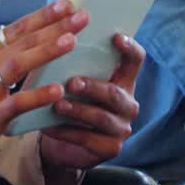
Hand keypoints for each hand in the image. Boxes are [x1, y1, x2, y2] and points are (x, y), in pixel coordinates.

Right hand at [0, 0, 88, 171]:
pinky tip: (58, 90)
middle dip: (53, 27)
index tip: (67, 4)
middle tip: (81, 16)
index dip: (42, 15)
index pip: (17, 27)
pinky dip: (37, 96)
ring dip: (45, 52)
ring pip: (19, 65)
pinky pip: (17, 103)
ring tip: (71, 41)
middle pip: (23, 42)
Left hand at [40, 33, 144, 173]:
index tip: (114, 37)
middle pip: (115, 93)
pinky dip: (66, 132)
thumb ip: (76, 66)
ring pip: (101, 117)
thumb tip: (58, 39)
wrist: (65, 143)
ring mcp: (122, 127)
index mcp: (123, 80)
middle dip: (92, 87)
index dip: (129, 48)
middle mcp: (128, 103)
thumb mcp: (76, 82)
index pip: (135, 60)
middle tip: (71, 83)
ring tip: (57, 106)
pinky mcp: (111, 148)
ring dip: (78, 111)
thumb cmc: (71, 102)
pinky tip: (48, 127)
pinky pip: (88, 139)